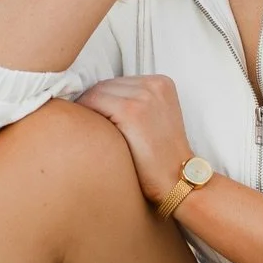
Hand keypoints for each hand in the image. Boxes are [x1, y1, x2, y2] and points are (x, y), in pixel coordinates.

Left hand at [75, 75, 192, 204]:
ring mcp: (144, 96)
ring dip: (88, 109)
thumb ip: (136, 102)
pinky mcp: (131, 111)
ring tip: (88, 130)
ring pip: (97, 92)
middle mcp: (154, 85)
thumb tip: (98, 99)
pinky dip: (87, 116)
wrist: (178, 179)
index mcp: (162, 83)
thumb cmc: (162, 157)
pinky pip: (94, 103)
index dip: (101, 99)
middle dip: (93, 103)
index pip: (118, 82)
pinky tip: (88, 133)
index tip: (93, 115)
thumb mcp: (157, 117)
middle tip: (85, 125)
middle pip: (106, 85)